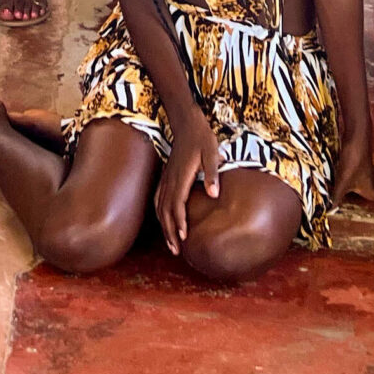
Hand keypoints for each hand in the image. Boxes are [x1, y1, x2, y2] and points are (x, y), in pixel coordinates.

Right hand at [155, 114, 223, 252]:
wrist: (186, 123)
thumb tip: (215, 195)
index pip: (178, 204)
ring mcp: (166, 178)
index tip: (184, 237)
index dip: (180, 221)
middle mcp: (171, 180)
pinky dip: (159, 214)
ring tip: (170, 243)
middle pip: (166, 211)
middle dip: (170, 232)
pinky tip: (163, 221)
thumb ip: (213, 174)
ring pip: (160, 207)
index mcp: (182, 176)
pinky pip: (158, 199)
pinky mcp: (166, 176)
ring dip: (164, 227)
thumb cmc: (202, 138)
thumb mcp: (212, 153)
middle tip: (176, 251)